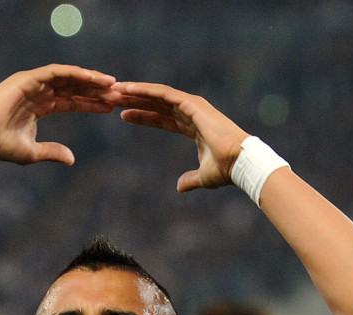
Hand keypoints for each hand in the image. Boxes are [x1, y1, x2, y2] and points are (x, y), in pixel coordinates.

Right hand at [0, 64, 119, 165]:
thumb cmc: (1, 147)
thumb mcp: (33, 152)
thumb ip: (53, 152)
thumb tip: (73, 159)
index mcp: (39, 106)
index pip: (71, 101)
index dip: (91, 104)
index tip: (111, 107)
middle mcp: (38, 91)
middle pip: (73, 87)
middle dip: (96, 90)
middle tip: (119, 94)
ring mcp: (33, 83)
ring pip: (68, 77)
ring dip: (90, 79)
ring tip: (111, 84)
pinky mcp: (27, 79)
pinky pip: (56, 73)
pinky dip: (75, 73)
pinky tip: (92, 78)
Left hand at [112, 82, 248, 192]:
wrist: (239, 163)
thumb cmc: (226, 169)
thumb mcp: (203, 176)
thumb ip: (190, 179)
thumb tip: (180, 187)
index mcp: (192, 127)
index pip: (162, 119)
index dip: (143, 116)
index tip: (124, 116)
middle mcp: (191, 113)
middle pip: (156, 104)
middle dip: (135, 101)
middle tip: (113, 98)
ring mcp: (191, 106)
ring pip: (157, 95)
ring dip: (136, 92)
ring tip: (115, 90)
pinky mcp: (191, 104)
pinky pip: (163, 94)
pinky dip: (145, 90)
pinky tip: (129, 89)